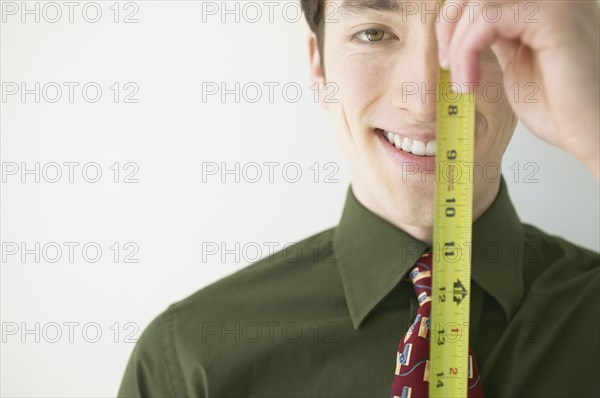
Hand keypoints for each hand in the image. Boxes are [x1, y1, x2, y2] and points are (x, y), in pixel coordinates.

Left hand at [436, 0, 599, 179]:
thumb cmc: (563, 109)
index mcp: (542, 6)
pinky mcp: (554, 14)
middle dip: (449, 24)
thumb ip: (496, 40)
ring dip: (457, 46)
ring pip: (478, 2)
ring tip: (462, 82)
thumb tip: (462, 31)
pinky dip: (466, 52)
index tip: (445, 59)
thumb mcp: (516, 66)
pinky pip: (487, 17)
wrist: (592, 135)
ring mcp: (556, 0)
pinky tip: (470, 82)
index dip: (453, 19)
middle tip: (445, 65)